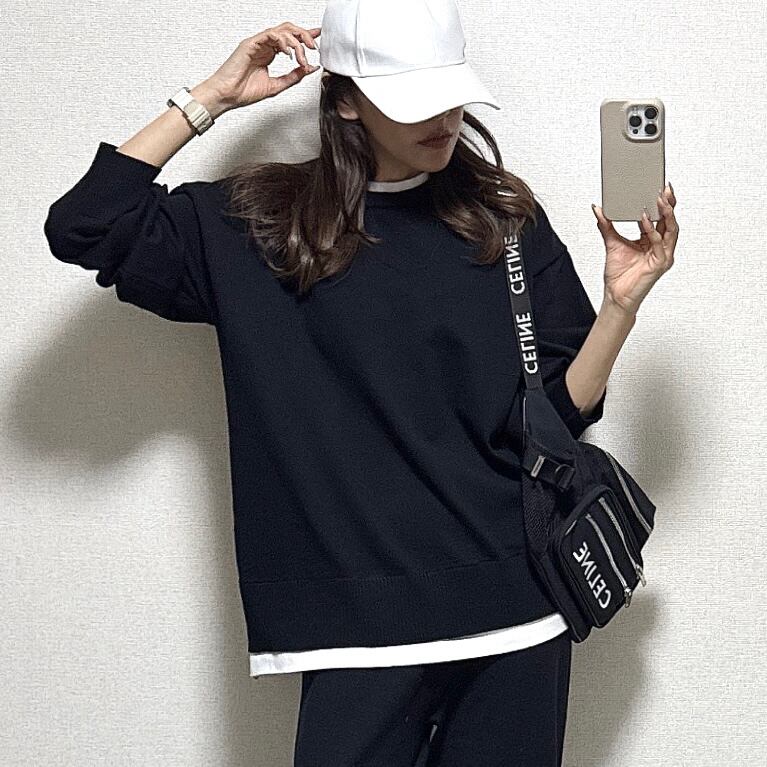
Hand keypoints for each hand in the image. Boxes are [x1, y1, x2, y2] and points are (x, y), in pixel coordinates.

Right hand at [204, 22, 321, 111]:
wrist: (226, 96)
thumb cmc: (243, 92)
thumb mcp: (276, 86)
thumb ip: (293, 77)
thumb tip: (310, 69)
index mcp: (268, 53)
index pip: (290, 39)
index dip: (304, 36)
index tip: (317, 37)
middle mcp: (264, 46)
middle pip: (288, 30)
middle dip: (304, 35)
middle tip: (314, 46)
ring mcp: (257, 43)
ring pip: (281, 31)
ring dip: (296, 42)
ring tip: (302, 56)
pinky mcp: (250, 44)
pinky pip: (270, 35)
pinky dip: (282, 41)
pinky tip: (288, 52)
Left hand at [591, 184, 677, 316]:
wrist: (615, 296)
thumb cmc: (618, 275)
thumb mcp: (611, 243)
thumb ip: (606, 225)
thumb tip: (598, 209)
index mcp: (652, 240)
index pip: (661, 218)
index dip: (663, 203)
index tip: (660, 186)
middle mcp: (661, 247)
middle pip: (670, 221)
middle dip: (669, 204)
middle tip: (664, 188)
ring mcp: (663, 255)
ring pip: (671, 230)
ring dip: (666, 214)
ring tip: (660, 199)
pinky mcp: (660, 263)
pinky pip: (659, 244)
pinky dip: (652, 231)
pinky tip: (645, 220)